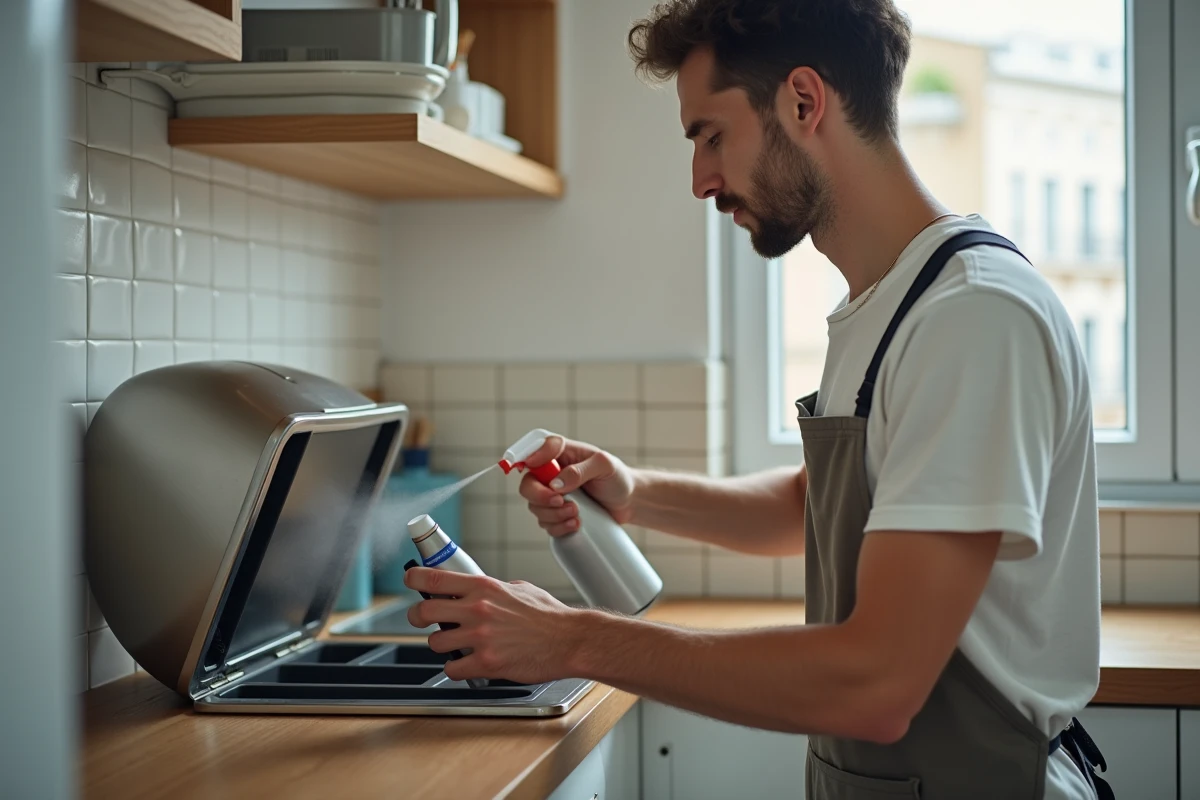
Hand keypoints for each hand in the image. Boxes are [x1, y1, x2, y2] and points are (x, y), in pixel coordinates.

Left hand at [404, 566, 586, 684]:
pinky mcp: (486, 663)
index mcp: (484, 587)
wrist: (569, 640)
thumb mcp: (520, 589)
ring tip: (456, 645)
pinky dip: (456, 668)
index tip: (410, 581)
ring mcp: (480, 637)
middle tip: (422, 621)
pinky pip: (452, 669)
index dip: (414, 579)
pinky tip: (467, 664)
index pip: (434, 578)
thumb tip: (479, 591)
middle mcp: (478, 609)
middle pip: (423, 611)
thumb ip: (494, 589)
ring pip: (435, 643)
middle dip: (417, 617)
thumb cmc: (549, 616)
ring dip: (441, 646)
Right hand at [519, 432, 636, 535]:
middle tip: (560, 501)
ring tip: (577, 513)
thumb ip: (579, 470)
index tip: (536, 471)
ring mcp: (553, 495)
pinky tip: (576, 523)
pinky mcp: (557, 513)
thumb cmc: (618, 477)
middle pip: (527, 484)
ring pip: (535, 507)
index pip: (535, 450)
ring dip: (553, 514)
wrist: (629, 502)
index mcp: (561, 453)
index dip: (528, 459)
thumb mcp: (604, 466)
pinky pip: (546, 523)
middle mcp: (552, 473)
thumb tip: (555, 484)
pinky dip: (558, 526)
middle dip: (540, 496)